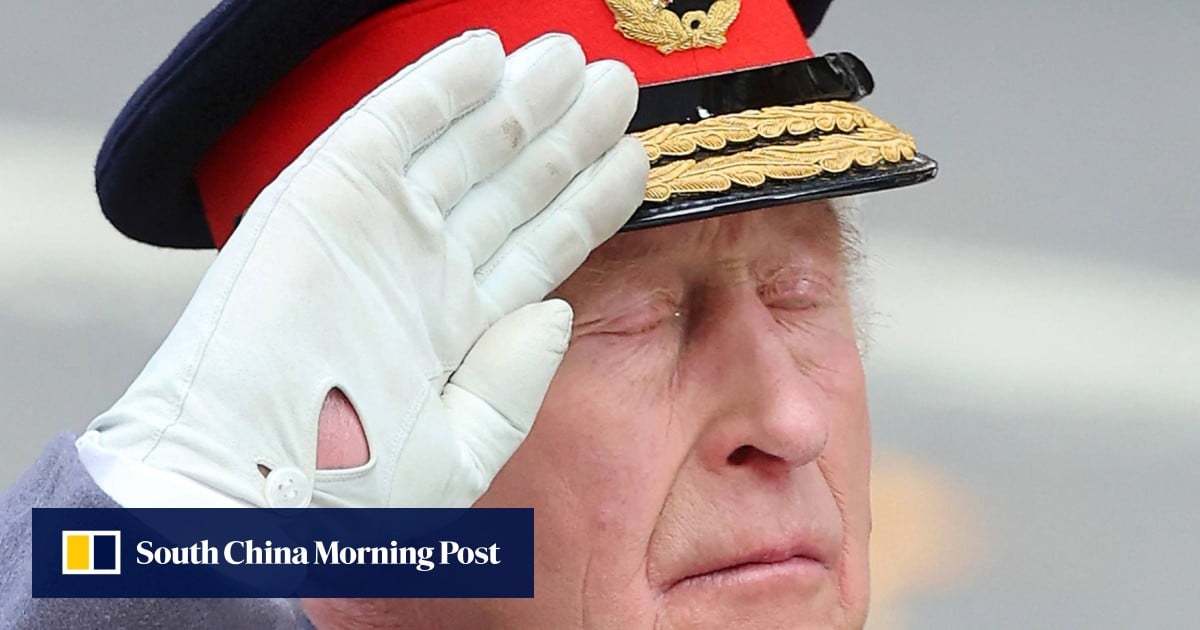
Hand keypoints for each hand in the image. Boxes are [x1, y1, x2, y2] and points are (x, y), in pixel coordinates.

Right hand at [86, 30, 647, 507]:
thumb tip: (557, 312)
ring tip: (579, 61)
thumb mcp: (458, 451)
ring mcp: (379, 227)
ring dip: (522, 101)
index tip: (636, 160)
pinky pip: (393, 124)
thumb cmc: (344, 494)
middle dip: (569, 136)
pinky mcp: (327, 194)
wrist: (246, 485)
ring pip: (467, 145)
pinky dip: (438, 85)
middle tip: (620, 88)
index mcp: (458, 325)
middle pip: (516, 185)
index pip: (541, 244)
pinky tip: (490, 53)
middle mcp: (425, 267)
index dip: (589, 201)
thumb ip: (513, 383)